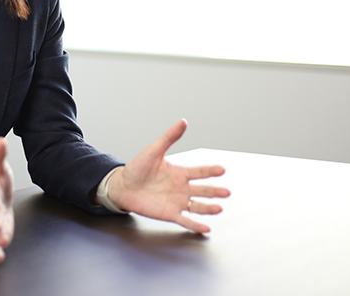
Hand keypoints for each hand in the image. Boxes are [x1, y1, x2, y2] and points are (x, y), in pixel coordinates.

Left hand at [107, 119, 230, 233]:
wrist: (122, 186)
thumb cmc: (138, 167)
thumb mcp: (154, 150)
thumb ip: (169, 137)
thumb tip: (183, 121)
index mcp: (179, 173)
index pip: (199, 172)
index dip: (210, 171)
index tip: (222, 169)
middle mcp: (181, 188)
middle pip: (202, 190)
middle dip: (215, 191)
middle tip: (227, 192)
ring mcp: (177, 201)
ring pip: (197, 206)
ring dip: (208, 208)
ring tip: (219, 208)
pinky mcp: (169, 213)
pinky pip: (185, 220)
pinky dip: (195, 225)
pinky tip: (205, 228)